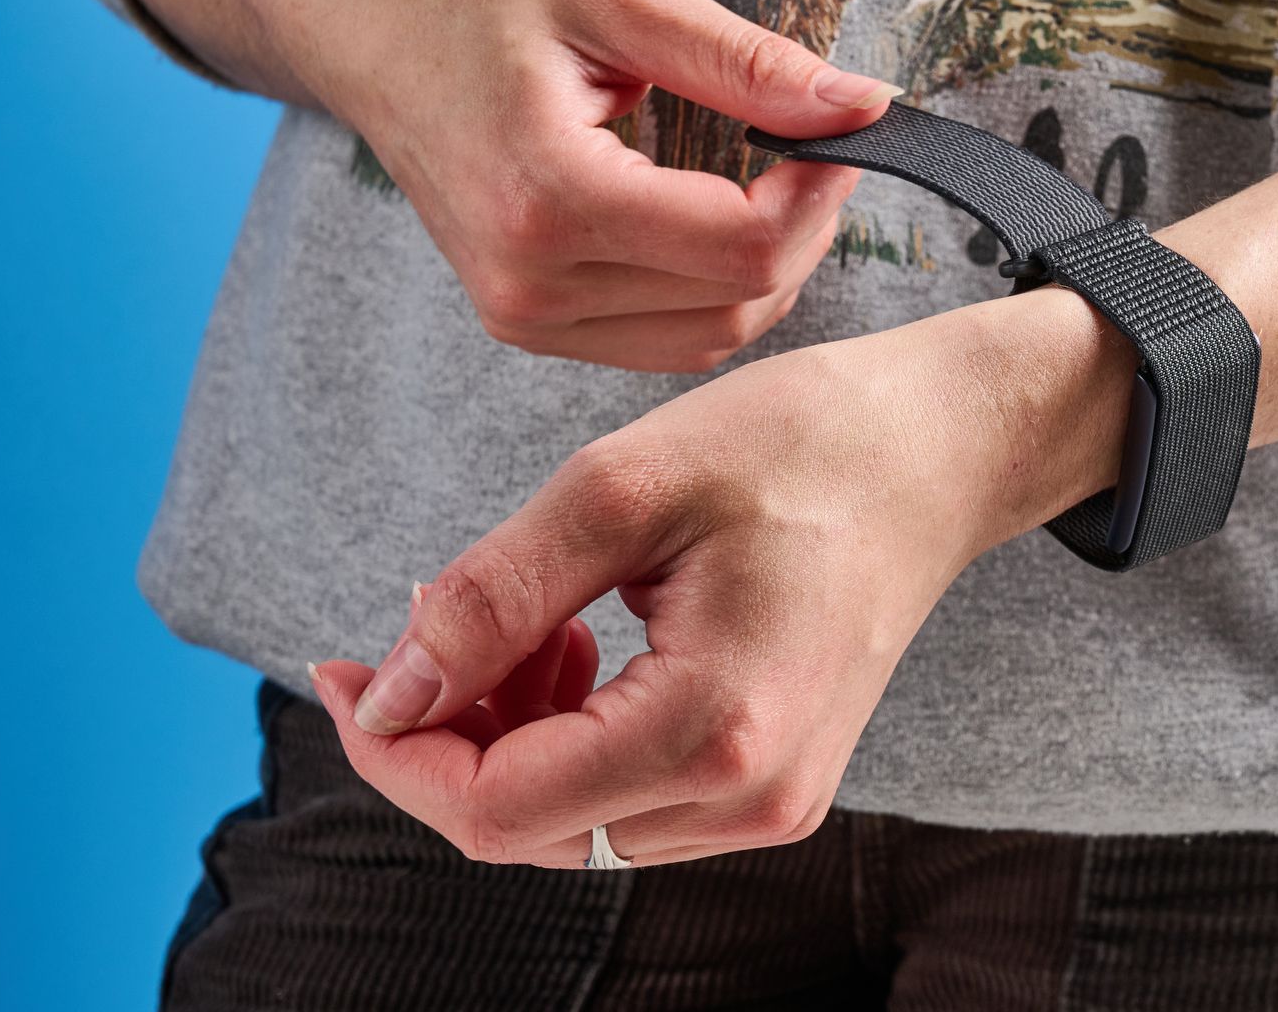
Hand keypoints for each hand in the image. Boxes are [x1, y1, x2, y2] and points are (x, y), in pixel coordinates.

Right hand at [233, 0, 897, 369]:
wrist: (370, 28)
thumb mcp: (624, 0)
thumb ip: (750, 65)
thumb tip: (862, 108)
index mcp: (550, 197)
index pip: (743, 248)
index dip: (818, 198)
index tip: (840, 138)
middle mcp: (532, 283)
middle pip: (738, 302)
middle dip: (804, 232)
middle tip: (816, 152)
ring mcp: (525, 318)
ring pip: (710, 337)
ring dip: (767, 271)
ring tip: (770, 186)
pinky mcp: (529, 327)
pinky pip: (666, 342)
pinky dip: (716, 294)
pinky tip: (717, 226)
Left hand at [308, 289, 1134, 866]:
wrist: (936, 453)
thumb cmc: (800, 445)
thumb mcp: (620, 489)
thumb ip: (489, 601)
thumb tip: (386, 695)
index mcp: (715, 728)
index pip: (496, 810)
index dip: (393, 753)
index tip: (342, 672)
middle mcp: (752, 798)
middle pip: (528, 831)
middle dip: (453, 738)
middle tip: (445, 626)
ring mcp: (773, 805)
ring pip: (574, 822)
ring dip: (513, 739)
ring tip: (535, 627)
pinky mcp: (778, 787)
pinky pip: (632, 802)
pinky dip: (575, 742)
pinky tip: (586, 654)